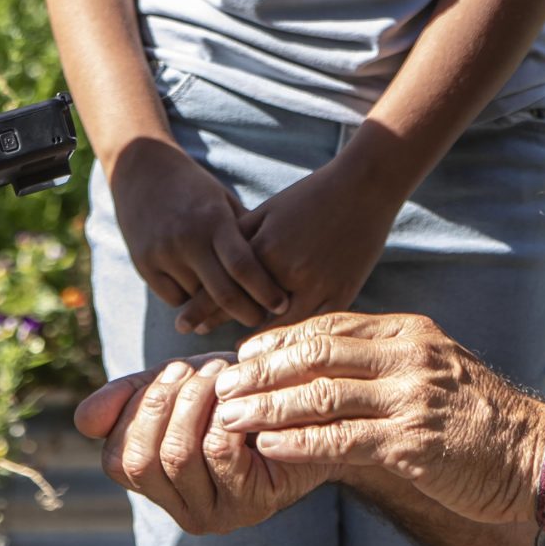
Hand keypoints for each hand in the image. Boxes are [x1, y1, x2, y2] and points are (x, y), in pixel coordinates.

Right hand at [75, 357, 329, 534]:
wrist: (306, 408)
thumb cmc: (236, 395)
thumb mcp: (176, 388)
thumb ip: (129, 399)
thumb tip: (82, 421)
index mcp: (158, 486)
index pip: (117, 459)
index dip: (134, 411)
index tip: (169, 372)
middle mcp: (181, 509)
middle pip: (142, 460)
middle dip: (160, 404)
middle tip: (189, 368)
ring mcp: (216, 513)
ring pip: (177, 455)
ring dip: (192, 401)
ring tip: (216, 373)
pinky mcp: (251, 503)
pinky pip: (218, 452)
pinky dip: (222, 414)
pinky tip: (237, 395)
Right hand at [105, 137, 288, 331]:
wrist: (141, 169)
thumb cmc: (193, 186)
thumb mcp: (222, 200)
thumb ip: (246, 231)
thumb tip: (278, 266)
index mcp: (213, 220)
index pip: (244, 266)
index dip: (266, 291)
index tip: (282, 305)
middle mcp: (187, 238)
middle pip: (223, 292)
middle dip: (247, 313)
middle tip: (261, 320)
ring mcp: (162, 252)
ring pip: (197, 300)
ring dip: (215, 306)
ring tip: (232, 304)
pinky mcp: (143, 263)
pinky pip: (174, 298)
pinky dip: (188, 301)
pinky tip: (197, 292)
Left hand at [181, 161, 397, 333]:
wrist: (363, 188)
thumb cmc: (310, 195)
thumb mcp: (269, 210)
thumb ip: (240, 238)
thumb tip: (209, 264)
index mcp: (264, 249)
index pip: (223, 286)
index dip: (200, 309)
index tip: (181, 325)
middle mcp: (288, 272)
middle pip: (245, 312)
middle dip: (220, 327)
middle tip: (197, 340)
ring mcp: (318, 287)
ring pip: (279, 328)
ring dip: (256, 343)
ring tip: (235, 356)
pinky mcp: (342, 295)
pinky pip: (312, 328)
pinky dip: (293, 340)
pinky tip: (279, 352)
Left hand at [211, 312, 544, 527]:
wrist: (534, 455)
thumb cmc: (477, 415)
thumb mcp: (432, 366)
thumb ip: (384, 358)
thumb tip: (325, 361)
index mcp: (407, 332)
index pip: (328, 325)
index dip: (279, 340)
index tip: (243, 353)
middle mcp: (406, 357)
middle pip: (316, 353)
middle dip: (262, 370)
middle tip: (224, 385)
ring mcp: (409, 399)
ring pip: (321, 396)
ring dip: (268, 407)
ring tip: (231, 418)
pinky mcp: (411, 444)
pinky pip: (341, 441)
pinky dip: (299, 442)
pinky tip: (269, 446)